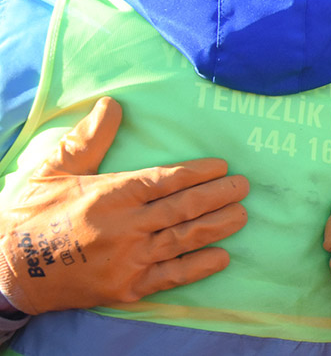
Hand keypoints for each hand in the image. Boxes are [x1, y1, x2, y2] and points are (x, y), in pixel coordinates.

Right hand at [0, 97, 249, 314]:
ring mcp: (128, 261)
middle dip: (220, 196)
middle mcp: (124, 228)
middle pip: (184, 208)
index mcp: (110, 195)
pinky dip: (199, 267)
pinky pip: (172, 277)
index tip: (222, 166)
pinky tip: (222, 257)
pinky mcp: (127, 288)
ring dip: (218, 227)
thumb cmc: (28, 215)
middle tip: (244, 186)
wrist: (5, 272)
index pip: (166, 180)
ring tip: (242, 215)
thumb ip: (87, 139)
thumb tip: (112, 104)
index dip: (199, 173)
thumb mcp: (52, 171)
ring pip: (185, 240)